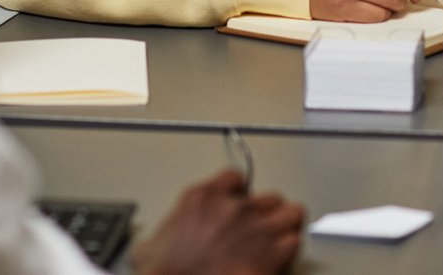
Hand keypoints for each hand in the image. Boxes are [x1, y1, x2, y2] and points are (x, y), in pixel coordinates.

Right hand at [131, 169, 302, 274]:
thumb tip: (147, 248)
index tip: (235, 205)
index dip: (237, 194)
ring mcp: (257, 226)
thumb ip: (158, 236)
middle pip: (266, 197)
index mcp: (202, 198)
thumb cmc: (164, 274)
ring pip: (290, 213)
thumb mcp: (147, 249)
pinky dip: (290, 251)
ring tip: (278, 239)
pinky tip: (280, 259)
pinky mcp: (274, 251)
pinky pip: (294, 241)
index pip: (234, 178)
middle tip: (257, 231)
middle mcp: (234, 206)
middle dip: (264, 214)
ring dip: (285, 226)